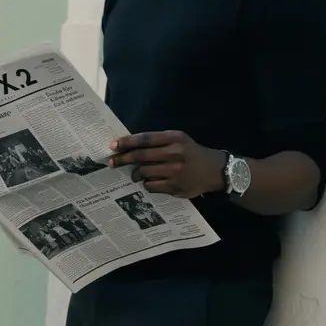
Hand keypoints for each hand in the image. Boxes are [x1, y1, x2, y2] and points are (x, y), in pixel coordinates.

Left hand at [108, 131, 224, 198]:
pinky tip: (148, 182)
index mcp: (175, 138)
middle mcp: (175, 153)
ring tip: (134, 174)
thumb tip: (129, 146)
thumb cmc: (191, 153)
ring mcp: (175, 171)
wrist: (214, 170)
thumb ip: (158, 141)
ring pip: (144, 172)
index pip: (145, 139)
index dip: (126, 142)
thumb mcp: (179, 140)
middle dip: (122, 158)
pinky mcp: (175, 187)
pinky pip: (151, 186)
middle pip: (141, 156)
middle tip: (111, 161)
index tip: (113, 145)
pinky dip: (146, 183)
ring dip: (135, 173)